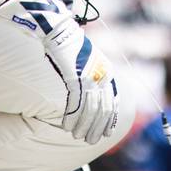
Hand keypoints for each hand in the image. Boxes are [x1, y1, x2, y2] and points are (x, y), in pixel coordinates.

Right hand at [0, 0, 119, 142]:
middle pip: (102, 108)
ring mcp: (88, 77)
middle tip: (91, 140)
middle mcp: (101, 76)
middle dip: (97, 127)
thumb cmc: (69, 45)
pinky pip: (75, 103)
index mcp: (106, 71)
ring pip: (89, 109)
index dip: (109, 119)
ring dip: (84, 125)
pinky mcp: (74, 78)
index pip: (111, 101)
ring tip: (79, 136)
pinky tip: (68, 126)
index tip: (107, 132)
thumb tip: (89, 93)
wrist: (58, 31)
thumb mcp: (88, 60)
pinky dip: (72, 117)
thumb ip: (91, 76)